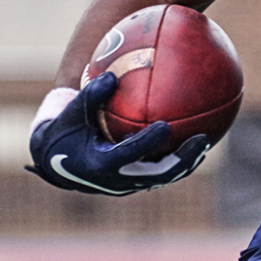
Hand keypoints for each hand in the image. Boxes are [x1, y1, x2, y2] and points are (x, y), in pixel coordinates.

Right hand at [26, 72, 211, 194]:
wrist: (55, 161)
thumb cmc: (64, 129)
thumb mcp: (71, 111)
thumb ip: (91, 94)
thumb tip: (112, 75)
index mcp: (99, 164)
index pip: (128, 154)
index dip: (147, 142)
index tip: (165, 126)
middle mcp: (116, 180)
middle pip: (157, 174)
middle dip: (182, 160)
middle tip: (202, 139)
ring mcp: (127, 185)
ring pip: (162, 177)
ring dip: (185, 163)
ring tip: (205, 143)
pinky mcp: (134, 184)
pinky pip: (160, 172)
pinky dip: (176, 159)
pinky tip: (193, 141)